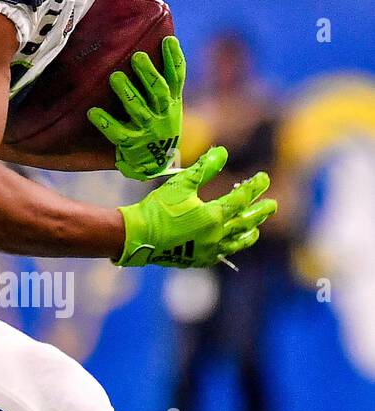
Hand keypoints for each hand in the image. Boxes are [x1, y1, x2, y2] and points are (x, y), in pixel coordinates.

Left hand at [88, 34, 184, 180]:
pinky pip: (118, 133)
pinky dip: (106, 122)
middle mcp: (163, 115)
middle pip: (158, 92)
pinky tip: (92, 112)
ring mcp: (148, 130)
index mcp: (173, 102)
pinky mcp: (132, 143)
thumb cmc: (157, 123)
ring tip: (115, 76)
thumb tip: (149, 45)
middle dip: (148, 74)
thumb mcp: (166, 104)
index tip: (167, 40)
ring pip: (139, 110)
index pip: (177, 78)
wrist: (155, 162)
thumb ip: (160, 81)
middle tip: (137, 56)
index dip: (174, 59)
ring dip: (127, 93)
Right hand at [115, 146, 275, 267]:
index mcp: (214, 215)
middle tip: (272, 205)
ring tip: (255, 229)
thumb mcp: (179, 184)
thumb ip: (203, 169)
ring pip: (238, 242)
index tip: (264, 178)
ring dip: (249, 233)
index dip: (254, 187)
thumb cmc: (157, 208)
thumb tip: (222, 151)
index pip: (241, 199)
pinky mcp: (199, 259)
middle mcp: (217, 235)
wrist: (138, 237)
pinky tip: (230, 244)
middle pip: (246, 222)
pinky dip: (231, 246)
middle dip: (260, 212)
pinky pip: (223, 254)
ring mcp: (209, 250)